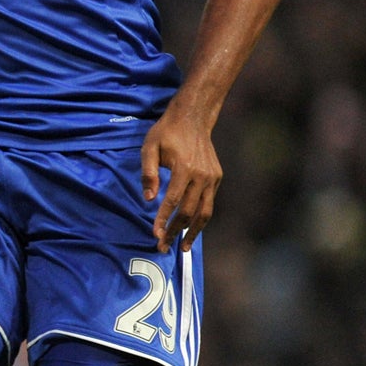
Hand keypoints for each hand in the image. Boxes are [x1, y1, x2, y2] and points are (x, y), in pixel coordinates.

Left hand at [141, 101, 220, 251]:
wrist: (193, 118)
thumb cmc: (166, 133)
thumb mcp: (149, 147)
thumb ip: (148, 173)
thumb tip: (148, 199)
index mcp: (185, 168)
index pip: (172, 201)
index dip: (163, 220)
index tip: (155, 235)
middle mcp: (202, 176)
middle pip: (189, 212)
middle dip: (175, 231)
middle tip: (163, 247)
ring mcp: (212, 177)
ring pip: (205, 212)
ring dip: (193, 232)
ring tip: (182, 247)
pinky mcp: (217, 178)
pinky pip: (209, 203)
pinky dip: (200, 218)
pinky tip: (191, 229)